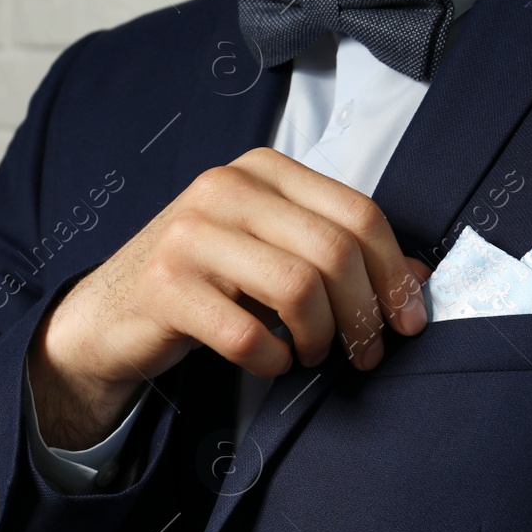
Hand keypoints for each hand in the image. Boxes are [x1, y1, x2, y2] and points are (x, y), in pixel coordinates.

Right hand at [27, 148, 431, 450]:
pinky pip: (248, 335)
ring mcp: (190, 234)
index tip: (409, 322)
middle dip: (364, 315)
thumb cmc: (209, 283)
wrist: (111, 315)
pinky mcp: (165, 287)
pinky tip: (271, 361)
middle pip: (335, 252)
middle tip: (365, 355)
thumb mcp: (275, 256)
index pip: (358, 213)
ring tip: (314, 356)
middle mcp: (225, 188)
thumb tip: (420, 278)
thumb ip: (342, 256)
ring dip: (321, 338)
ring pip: (299, 288)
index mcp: (263, 170)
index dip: (395, 274)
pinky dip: (273, 360)